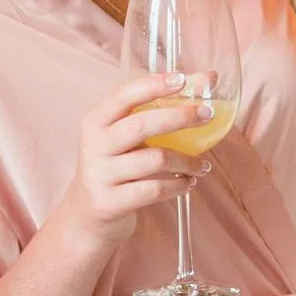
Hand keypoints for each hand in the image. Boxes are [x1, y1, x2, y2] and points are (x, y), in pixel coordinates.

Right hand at [52, 72, 212, 251]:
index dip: (153, 85)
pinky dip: (178, 186)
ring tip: (202, 165)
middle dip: (179, 117)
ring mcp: (100, 175)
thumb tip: (206, 80)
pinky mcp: (110, 202)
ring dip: (186, 161)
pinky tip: (188, 183)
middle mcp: (94, 145)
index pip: (123, 95)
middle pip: (141, 125)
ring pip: (154, 160)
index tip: (182, 79)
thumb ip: (156, 112)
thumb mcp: (123, 139)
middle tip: (208, 115)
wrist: (87, 216)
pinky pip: (154, 189)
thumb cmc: (115, 168)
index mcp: (95, 122)